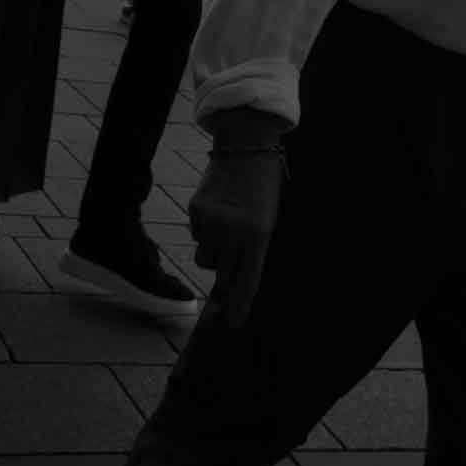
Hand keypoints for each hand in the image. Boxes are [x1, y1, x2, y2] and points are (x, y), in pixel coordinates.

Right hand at [189, 148, 285, 326]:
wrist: (247, 143)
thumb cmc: (266, 185)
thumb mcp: (270, 218)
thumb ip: (256, 250)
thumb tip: (237, 285)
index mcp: (258, 234)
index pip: (246, 281)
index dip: (239, 305)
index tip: (234, 323)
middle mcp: (232, 231)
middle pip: (222, 275)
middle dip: (227, 273)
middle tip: (234, 258)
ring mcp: (211, 221)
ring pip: (205, 258)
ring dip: (214, 251)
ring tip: (229, 226)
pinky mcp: (195, 210)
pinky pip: (197, 236)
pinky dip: (205, 231)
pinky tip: (218, 210)